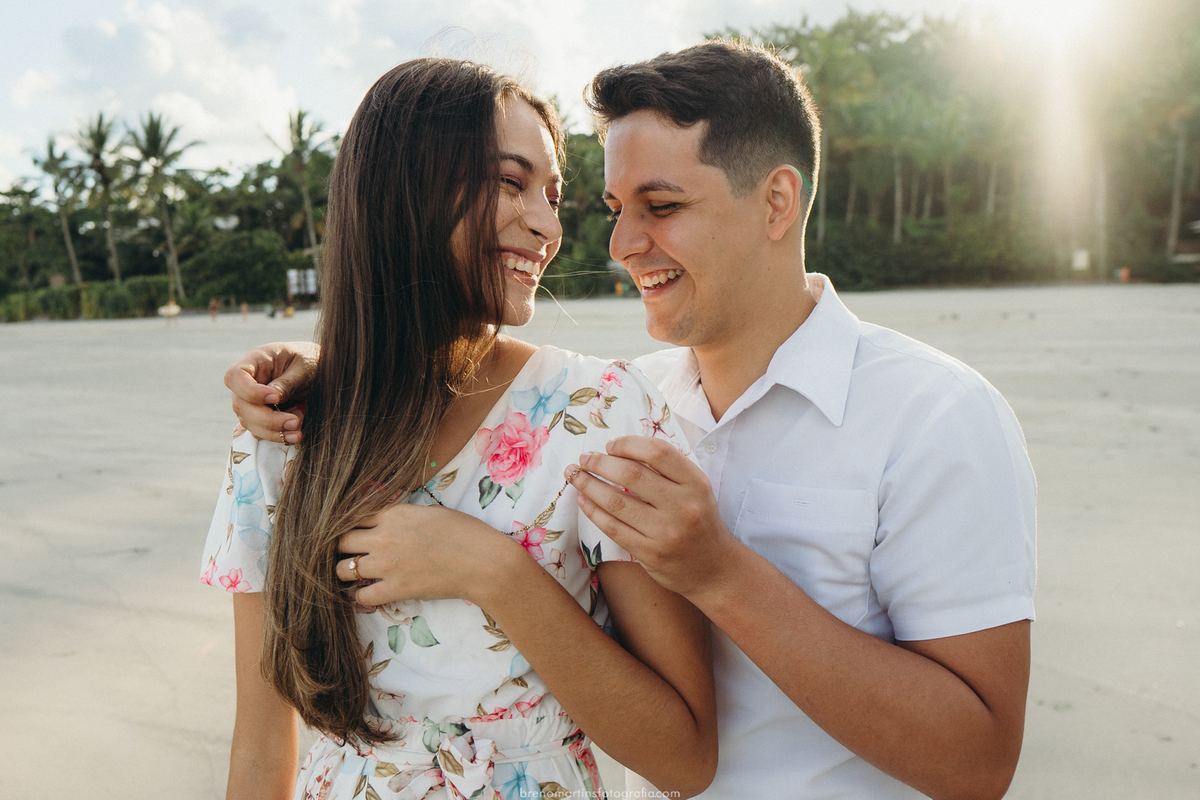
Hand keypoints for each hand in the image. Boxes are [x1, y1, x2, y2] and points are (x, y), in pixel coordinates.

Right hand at [224, 342, 318, 442]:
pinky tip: (295, 434)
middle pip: (241, 405)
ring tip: (299, 430)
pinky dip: (278, 436)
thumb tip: (274, 398)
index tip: (275, 398)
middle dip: (268, 419)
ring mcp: (249, 400)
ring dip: (275, 432)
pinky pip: (260, 431)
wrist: (317, 370)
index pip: (235, 377)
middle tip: (295, 422)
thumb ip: (288, 382)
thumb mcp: (303, 367)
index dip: (250, 391)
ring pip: (249, 423)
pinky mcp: (258, 416)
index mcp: (255, 360)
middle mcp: (246, 382)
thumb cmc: (309, 361)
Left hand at [335, 503, 521, 606]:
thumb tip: (389, 520)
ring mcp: (387, 564)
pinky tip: (366, 594)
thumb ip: (404, 515)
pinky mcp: (395, 589)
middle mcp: (384, 537)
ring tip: (353, 576)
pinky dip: (359, 597)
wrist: (483, 562)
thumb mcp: (431, 511)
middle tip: (348, 555)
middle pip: (340, 541)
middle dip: (340, 548)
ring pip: (343, 569)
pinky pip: (361, 596)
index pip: (353, 516)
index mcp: (394, 513)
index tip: (351, 533)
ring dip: (345, 572)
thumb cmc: (465, 533)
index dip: (350, 525)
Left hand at [565, 436, 739, 597]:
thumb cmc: (699, 521)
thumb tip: (621, 449)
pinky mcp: (650, 553)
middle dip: (600, 462)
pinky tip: (583, 501)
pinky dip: (593, 511)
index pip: (658, 452)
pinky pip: (613, 528)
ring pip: (617, 501)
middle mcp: (682, 505)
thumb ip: (668, 470)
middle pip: (632, 474)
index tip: (610, 445)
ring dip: (589, 485)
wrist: (714, 569)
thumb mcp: (696, 489)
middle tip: (584, 458)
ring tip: (574, 475)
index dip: (628, 444)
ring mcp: (665, 532)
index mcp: (695, 483)